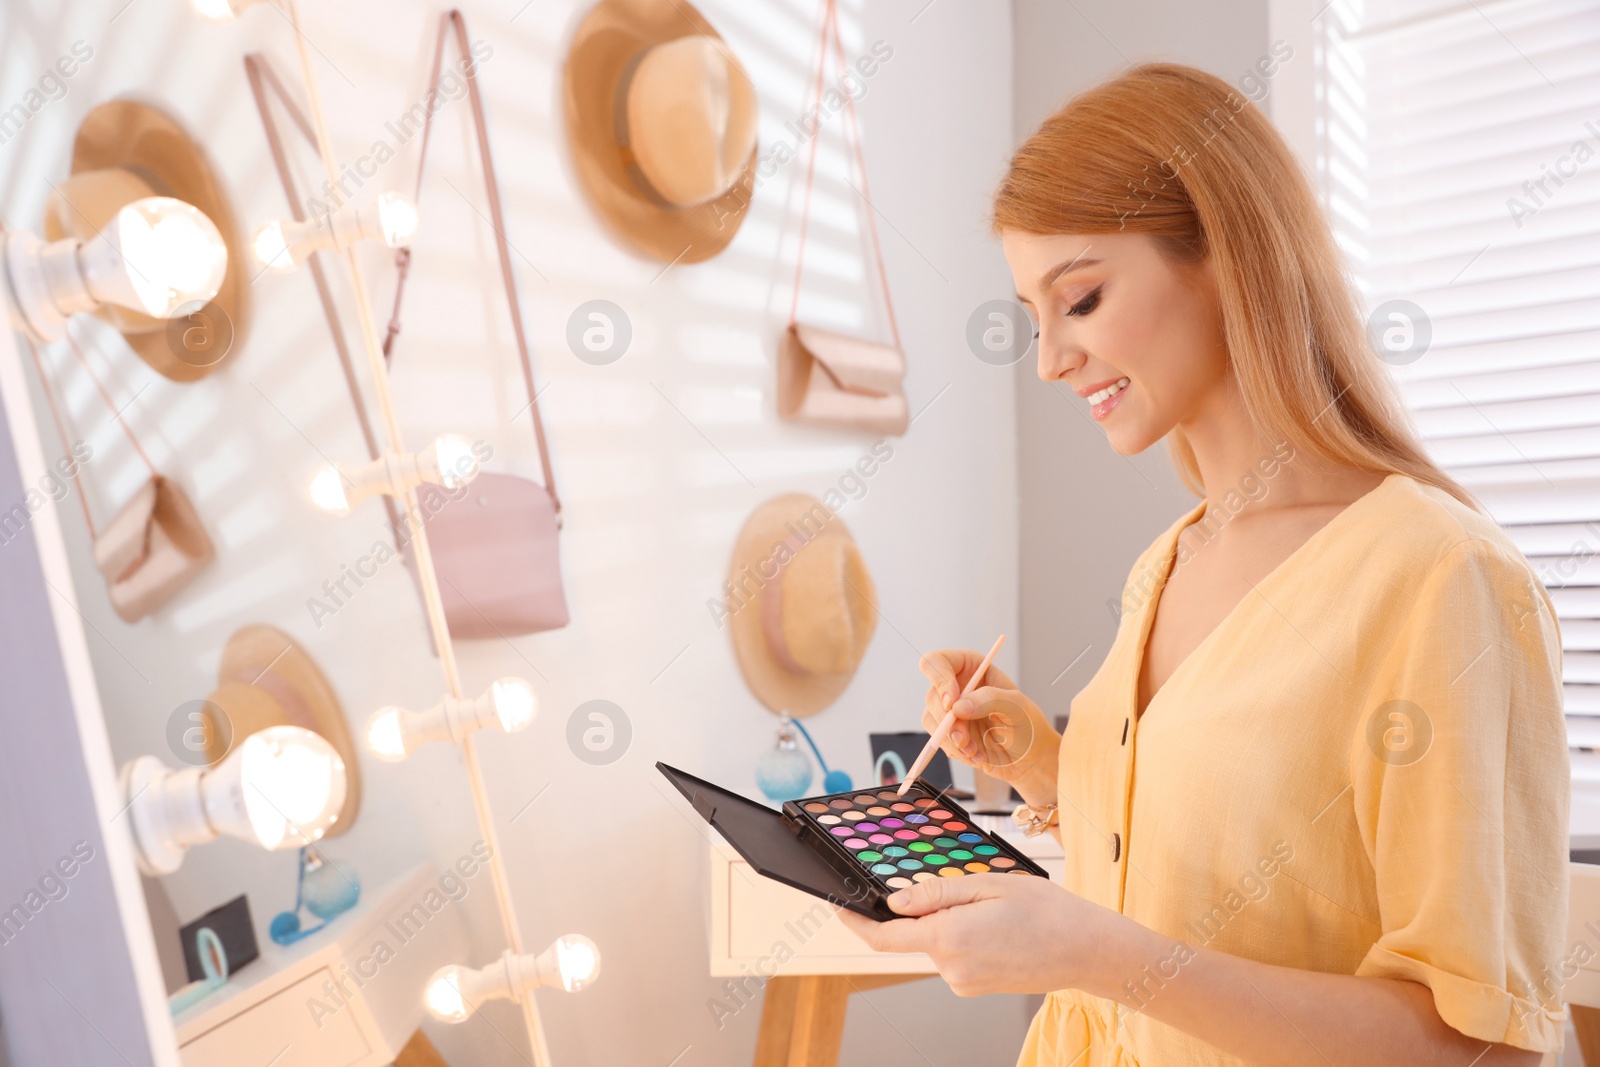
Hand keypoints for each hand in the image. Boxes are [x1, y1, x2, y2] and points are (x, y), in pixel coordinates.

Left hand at [838, 873, 1149, 997]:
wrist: (1087, 949)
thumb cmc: (1047, 911)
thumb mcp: (989, 884)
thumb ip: (936, 893)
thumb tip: (894, 900)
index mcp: (950, 939)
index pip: (883, 936)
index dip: (854, 920)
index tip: (837, 904)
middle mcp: (951, 968)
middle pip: (913, 934)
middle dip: (923, 908)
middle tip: (961, 887)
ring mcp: (964, 982)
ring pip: (936, 942)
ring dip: (948, 920)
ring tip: (992, 905)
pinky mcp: (975, 987)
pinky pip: (954, 954)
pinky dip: (962, 934)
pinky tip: (996, 925)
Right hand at [918, 649, 1059, 794]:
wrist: (1029, 757)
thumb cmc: (1028, 725)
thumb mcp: (1018, 707)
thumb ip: (990, 700)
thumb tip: (957, 707)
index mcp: (973, 668)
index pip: (938, 661)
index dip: (939, 679)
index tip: (951, 703)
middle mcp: (957, 686)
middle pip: (932, 695)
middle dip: (948, 721)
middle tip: (963, 739)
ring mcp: (951, 710)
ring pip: (932, 719)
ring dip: (952, 739)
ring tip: (975, 750)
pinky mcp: (949, 732)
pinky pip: (938, 739)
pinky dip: (955, 751)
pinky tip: (976, 755)